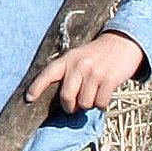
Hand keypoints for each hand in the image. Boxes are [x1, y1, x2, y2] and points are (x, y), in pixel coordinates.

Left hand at [27, 28, 145, 115]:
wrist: (122, 43)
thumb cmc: (96, 55)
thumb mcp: (78, 57)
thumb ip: (68, 74)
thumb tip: (63, 101)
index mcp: (67, 59)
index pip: (48, 73)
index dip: (37, 87)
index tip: (28, 98)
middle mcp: (79, 65)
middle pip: (66, 97)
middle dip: (69, 107)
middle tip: (74, 107)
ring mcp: (94, 72)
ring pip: (84, 103)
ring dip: (89, 104)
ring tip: (94, 93)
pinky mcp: (109, 80)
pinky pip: (100, 103)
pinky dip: (102, 104)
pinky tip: (104, 93)